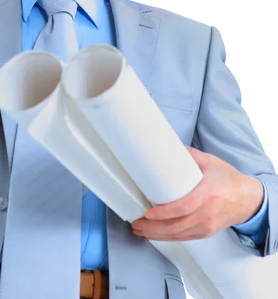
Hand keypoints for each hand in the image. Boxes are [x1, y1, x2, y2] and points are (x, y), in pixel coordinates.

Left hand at [131, 146, 264, 241]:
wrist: (247, 199)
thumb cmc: (227, 179)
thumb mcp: (210, 161)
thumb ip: (189, 155)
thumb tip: (166, 147)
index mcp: (208, 193)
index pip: (184, 207)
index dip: (165, 213)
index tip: (148, 213)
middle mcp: (207, 213)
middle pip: (178, 226)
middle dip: (154, 228)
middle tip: (136, 224)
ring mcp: (207, 225)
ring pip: (179, 235)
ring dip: (157, 235)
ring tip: (140, 230)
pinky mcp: (206, 232)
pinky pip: (185, 238)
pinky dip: (168, 238)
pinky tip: (156, 235)